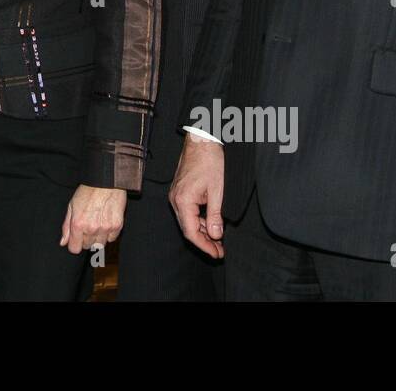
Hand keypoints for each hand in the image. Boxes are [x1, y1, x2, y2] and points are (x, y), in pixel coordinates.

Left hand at [60, 185, 126, 254]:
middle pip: (87, 246)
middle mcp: (91, 229)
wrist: (106, 181)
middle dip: (86, 238)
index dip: (75, 244)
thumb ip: (66, 226)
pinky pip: (111, 238)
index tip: (76, 238)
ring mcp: (105, 228)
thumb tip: (63, 242)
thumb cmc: (88, 191)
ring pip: (100, 244)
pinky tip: (106, 221)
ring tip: (97, 222)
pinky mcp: (117, 226)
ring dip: (98, 237)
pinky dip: (109, 233)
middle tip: (88, 225)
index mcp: (78, 224)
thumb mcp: (71, 206)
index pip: (75, 249)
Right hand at [168, 134, 225, 257]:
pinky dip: (199, 220)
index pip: (191, 232)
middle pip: (188, 228)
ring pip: (188, 221)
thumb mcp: (218, 190)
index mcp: (182, 200)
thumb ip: (215, 215)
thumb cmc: (210, 161)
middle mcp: (175, 199)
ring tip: (218, 240)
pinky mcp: (180, 191)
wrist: (202, 140)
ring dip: (203, 231)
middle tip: (220, 251)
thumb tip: (216, 235)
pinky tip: (211, 224)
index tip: (217, 253)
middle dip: (204, 241)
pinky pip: (187, 212)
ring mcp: (176, 195)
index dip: (204, 245)